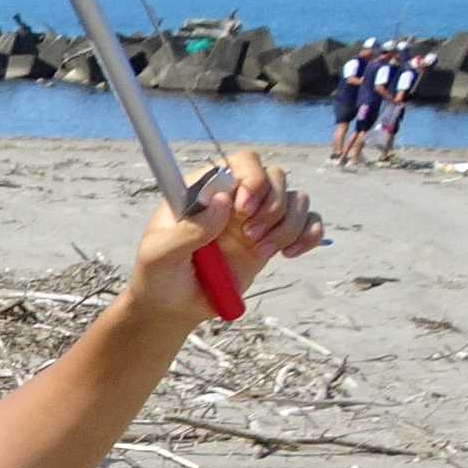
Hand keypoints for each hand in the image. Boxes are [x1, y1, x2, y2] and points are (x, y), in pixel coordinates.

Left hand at [132, 149, 321, 321]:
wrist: (173, 306)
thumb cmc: (159, 276)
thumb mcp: (158, 256)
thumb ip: (186, 231)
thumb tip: (223, 201)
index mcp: (205, 191)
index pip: (241, 161)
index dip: (252, 178)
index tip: (243, 209)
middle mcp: (235, 198)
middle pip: (276, 177)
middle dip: (272, 206)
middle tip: (249, 236)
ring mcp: (256, 218)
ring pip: (296, 199)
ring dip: (287, 225)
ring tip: (260, 252)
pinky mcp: (272, 238)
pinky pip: (309, 222)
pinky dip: (308, 235)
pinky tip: (289, 254)